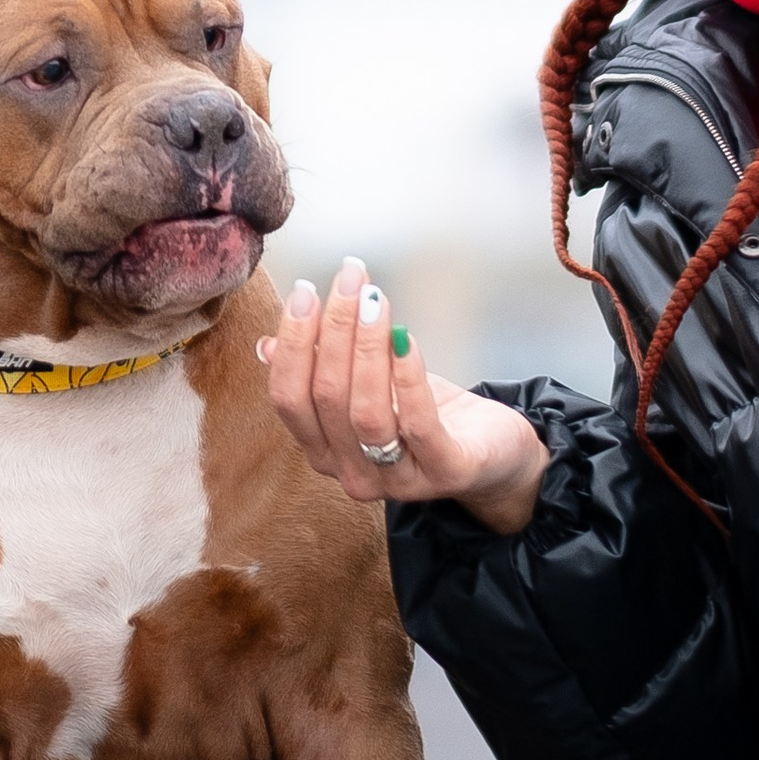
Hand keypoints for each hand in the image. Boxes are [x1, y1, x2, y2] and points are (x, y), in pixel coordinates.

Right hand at [259, 259, 547, 535]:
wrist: (491, 454)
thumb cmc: (423, 414)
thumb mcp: (366, 387)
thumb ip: (319, 370)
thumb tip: (266, 345)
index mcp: (323, 450)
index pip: (288, 398)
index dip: (292, 342)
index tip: (305, 291)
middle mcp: (351, 473)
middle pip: (326, 398)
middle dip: (334, 329)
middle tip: (349, 279)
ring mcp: (397, 479)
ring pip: (366, 412)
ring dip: (367, 347)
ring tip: (376, 301)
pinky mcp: (446, 473)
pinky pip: (419, 424)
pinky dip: (408, 377)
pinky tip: (407, 338)